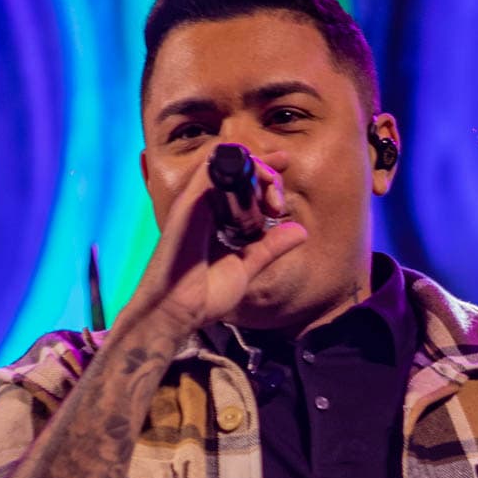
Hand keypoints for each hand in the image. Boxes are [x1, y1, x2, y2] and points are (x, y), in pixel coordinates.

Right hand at [126, 148, 307, 341]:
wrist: (176, 312)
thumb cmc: (203, 296)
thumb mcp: (246, 267)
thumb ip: (271, 247)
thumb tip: (301, 231)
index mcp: (215, 219)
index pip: (241, 185)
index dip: (265, 178)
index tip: (283, 185)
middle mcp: (204, 206)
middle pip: (239, 171)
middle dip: (267, 178)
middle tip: (279, 204)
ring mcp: (195, 202)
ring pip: (228, 164)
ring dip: (257, 171)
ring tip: (273, 198)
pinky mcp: (188, 203)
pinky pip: (211, 170)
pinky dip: (237, 168)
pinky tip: (258, 182)